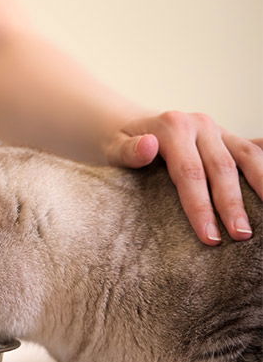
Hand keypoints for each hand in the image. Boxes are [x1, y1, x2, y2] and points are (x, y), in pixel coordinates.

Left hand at [104, 110, 262, 245]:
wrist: (132, 124)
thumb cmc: (120, 143)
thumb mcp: (113, 147)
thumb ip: (128, 151)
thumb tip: (148, 146)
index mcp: (173, 127)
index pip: (190, 172)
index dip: (200, 206)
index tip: (209, 236)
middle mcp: (200, 125)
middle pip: (221, 168)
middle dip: (232, 205)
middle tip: (240, 236)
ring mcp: (218, 130)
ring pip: (247, 157)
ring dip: (262, 187)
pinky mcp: (229, 137)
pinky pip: (253, 152)